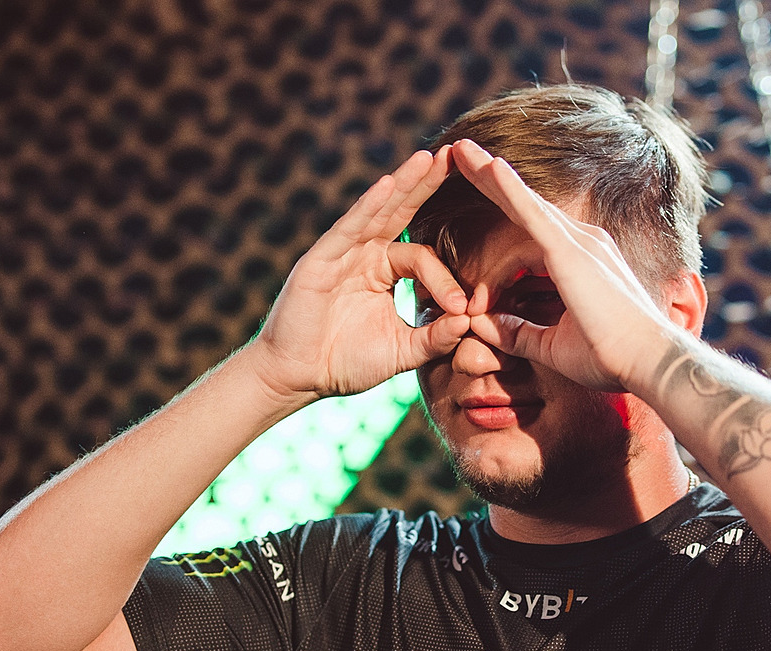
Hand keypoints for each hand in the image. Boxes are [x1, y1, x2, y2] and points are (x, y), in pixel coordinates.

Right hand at [248, 147, 470, 401]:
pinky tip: (387, 184)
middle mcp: (366, 253)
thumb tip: (471, 322)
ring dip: (405, 183)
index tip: (466, 309)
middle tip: (462, 154)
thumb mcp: (402, 351)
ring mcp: (344, 252)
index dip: (446, 281)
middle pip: (404, 211)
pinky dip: (368, 205)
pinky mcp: (322, 257)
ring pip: (380, 211)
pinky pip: (349, 226)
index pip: (424, 259)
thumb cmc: (347, 363)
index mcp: (385, 270)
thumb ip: (436, 337)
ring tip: (431, 158)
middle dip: (430, 184)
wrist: (299, 377)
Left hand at [450, 140, 680, 391]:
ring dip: (491, 174)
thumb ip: (517, 332)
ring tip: (461, 151)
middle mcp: (583, 243)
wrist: (645, 362)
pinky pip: (534, 214)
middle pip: (526, 205)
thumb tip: (484, 326)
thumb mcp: (552, 346)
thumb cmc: (609, 358)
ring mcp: (580, 242)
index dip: (500, 237)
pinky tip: (490, 167)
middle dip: (491, 179)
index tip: (478, 269)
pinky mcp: (572, 252)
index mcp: (579, 262)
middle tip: (460, 153)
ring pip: (525, 201)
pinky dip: (510, 190)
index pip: (530, 234)